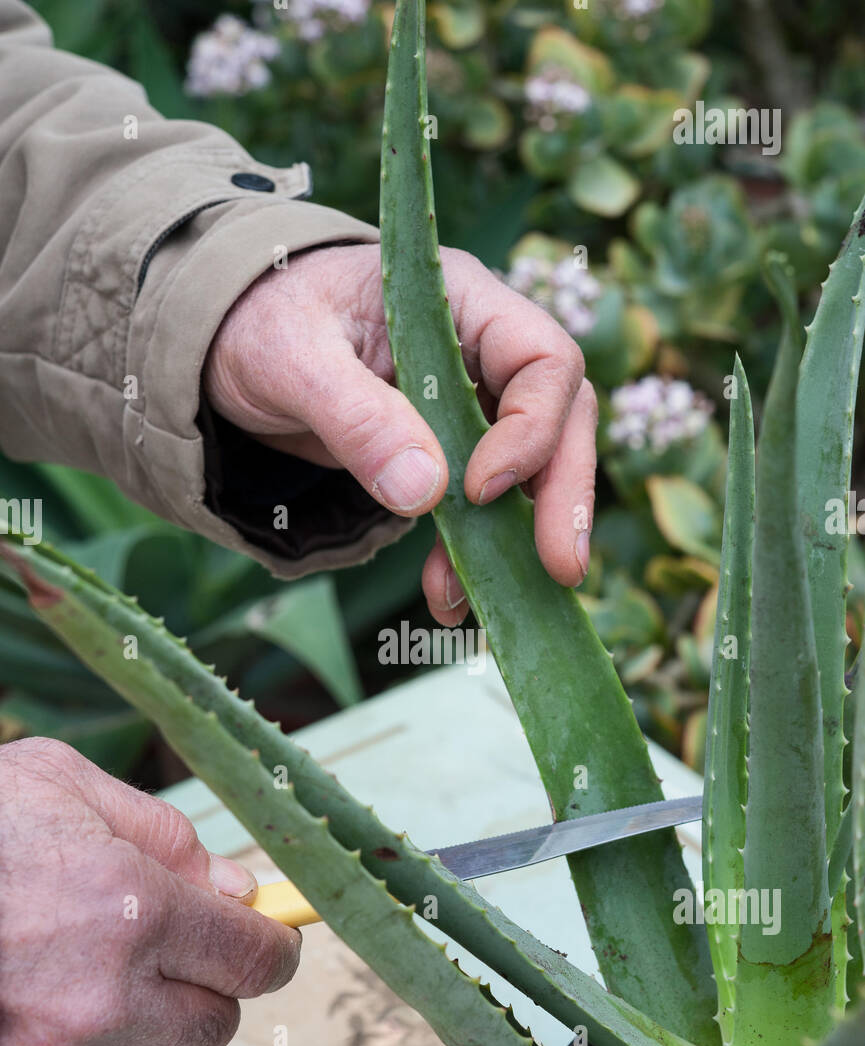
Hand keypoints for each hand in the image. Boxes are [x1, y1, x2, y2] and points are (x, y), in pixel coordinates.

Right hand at [0, 738, 299, 1045]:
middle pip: (214, 1024)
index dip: (273, 949)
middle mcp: (102, 999)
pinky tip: (20, 1005)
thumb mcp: (67, 786)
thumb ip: (167, 838)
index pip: (255, 961)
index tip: (271, 942)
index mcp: (133, 910)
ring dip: (126, 1019)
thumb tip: (237, 890)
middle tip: (163, 949)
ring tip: (61, 964)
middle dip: (204, 985)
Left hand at [204, 243, 596, 625]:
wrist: (229, 347)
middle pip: (561, 421)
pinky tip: (442, 598)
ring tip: (469, 602)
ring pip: (531, 474)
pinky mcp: (448, 453)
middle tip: (561, 570)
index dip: (532, 429)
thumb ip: (356, 416)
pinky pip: (479, 509)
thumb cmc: (261, 321)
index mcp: (464, 299)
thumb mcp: (293, 359)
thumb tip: (424, 492)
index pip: (543, 360)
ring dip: (512, 542)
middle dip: (561, 499)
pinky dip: (467, 556)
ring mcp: (471, 405)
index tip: (479, 489)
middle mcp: (485, 350)